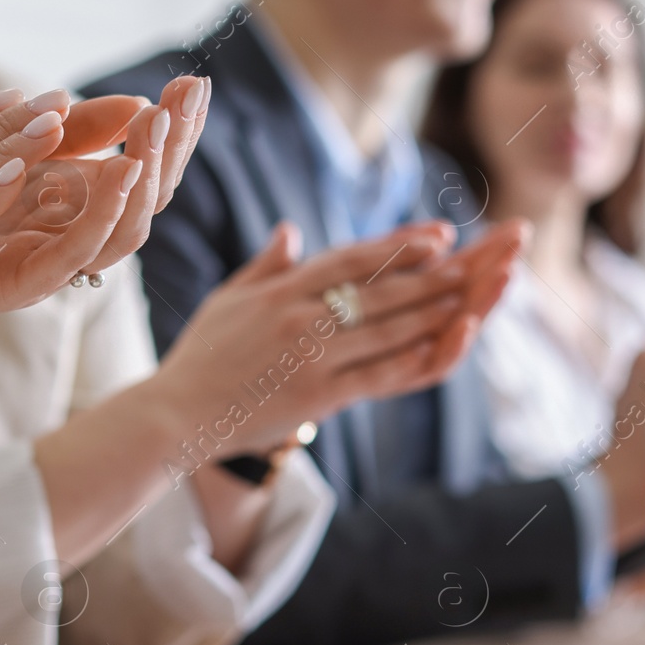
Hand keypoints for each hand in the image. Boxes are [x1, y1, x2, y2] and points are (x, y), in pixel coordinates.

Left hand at [0, 76, 210, 318]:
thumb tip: (133, 101)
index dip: (175, 132)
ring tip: (156, 125)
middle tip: (189, 93)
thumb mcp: (8, 147)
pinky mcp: (18, 285)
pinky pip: (76, 254)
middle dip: (174, 146)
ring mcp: (50, 264)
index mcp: (73, 204)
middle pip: (148, 200)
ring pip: (126, 231)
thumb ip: (68, 131)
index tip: (192, 84)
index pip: (146, 170)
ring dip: (146, 175)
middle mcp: (71, 237)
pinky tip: (116, 166)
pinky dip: (101, 211)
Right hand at [146, 219, 520, 455]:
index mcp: (281, 291)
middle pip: (377, 290)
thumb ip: (266, 266)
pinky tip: (440, 348)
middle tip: (470, 261)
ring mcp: (310, 357)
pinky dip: (411, 359)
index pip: (350, 258)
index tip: (438, 233)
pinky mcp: (316, 395)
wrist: (175, 414)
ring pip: (384, 329)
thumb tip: (291, 231)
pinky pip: (375, 374)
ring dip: (430, 312)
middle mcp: (299, 317)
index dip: (398, 244)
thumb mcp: (228, 300)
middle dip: (427, 275)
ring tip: (468, 298)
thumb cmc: (200, 357)